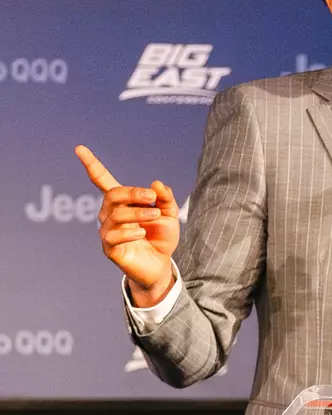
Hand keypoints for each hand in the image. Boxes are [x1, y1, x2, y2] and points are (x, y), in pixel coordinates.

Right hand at [75, 145, 179, 304]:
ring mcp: (107, 230)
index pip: (102, 180)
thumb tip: (156, 183)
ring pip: (116, 214)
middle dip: (134, 193)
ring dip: (138, 213)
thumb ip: (165, 198)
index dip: (91, 165)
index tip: (79, 148)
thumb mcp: (170, 215)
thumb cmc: (161, 238)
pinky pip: (113, 235)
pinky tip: (141, 233)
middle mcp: (110, 214)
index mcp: (122, 202)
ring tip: (154, 218)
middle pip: (113, 195)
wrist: (161, 266)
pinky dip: (130, 232)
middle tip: (153, 198)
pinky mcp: (109, 248)